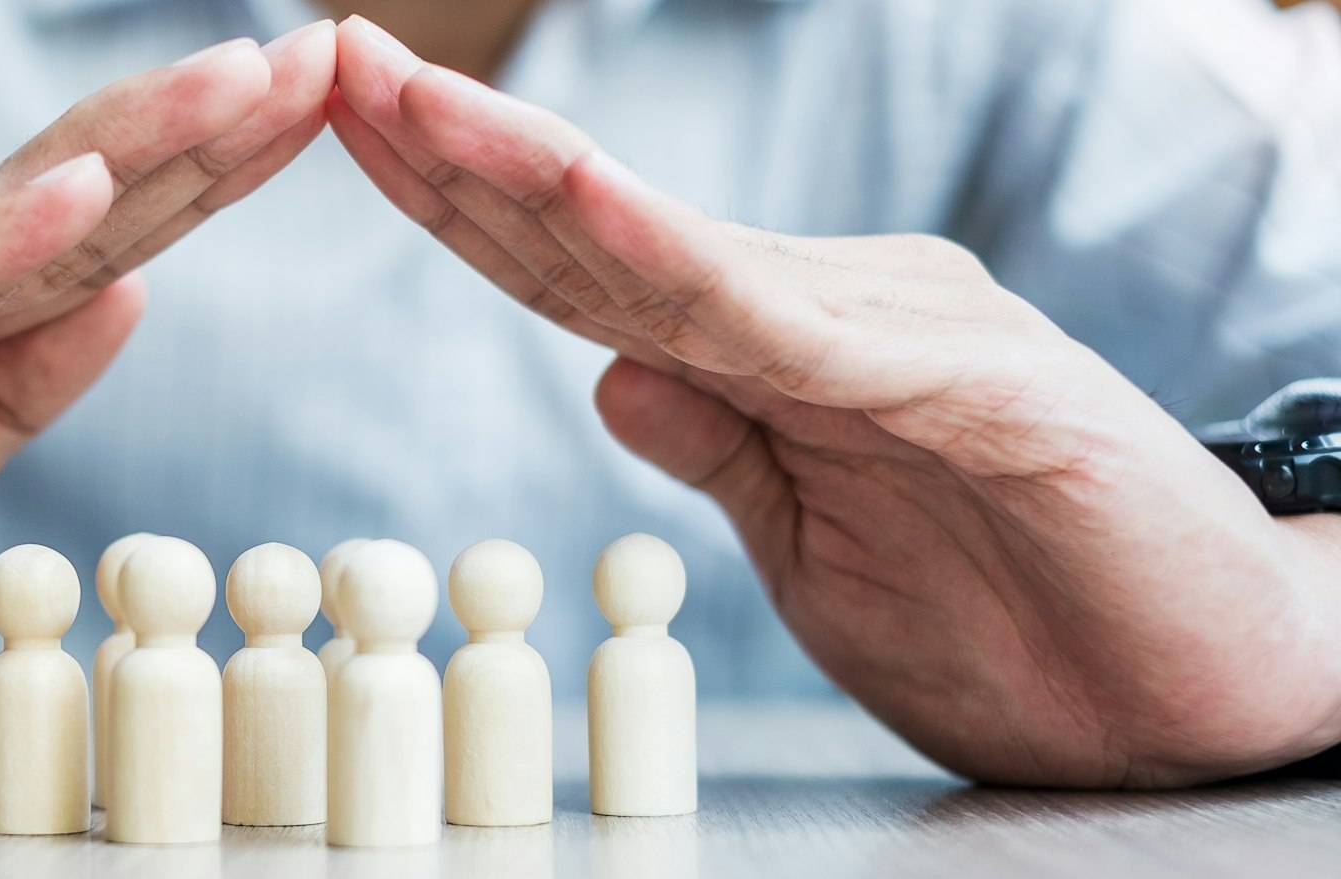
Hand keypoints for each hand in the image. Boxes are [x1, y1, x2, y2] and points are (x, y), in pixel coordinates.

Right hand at [0, 23, 336, 796]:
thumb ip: (1, 398)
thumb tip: (124, 288)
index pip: (74, 239)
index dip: (195, 179)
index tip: (309, 120)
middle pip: (46, 202)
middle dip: (190, 134)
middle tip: (317, 63)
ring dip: (121, 154)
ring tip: (239, 89)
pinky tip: (83, 202)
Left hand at [331, 17, 1340, 786]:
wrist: (1201, 688)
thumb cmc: (1012, 618)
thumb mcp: (812, 547)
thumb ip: (720, 442)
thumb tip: (603, 372)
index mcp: (776, 348)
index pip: (581, 268)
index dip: (458, 201)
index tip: (345, 133)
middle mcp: (823, 308)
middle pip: (599, 231)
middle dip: (453, 150)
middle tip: (329, 58)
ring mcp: (897, 331)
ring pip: (674, 250)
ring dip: (528, 174)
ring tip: (405, 100)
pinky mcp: (970, 385)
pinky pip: (788, 323)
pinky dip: (673, 260)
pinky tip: (574, 203)